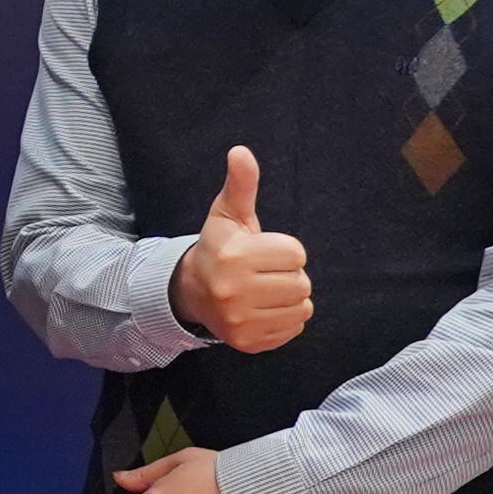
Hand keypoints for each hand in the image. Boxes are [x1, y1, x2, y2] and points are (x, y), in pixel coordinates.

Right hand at [169, 145, 314, 354]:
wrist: (191, 292)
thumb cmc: (219, 248)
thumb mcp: (227, 214)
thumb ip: (241, 184)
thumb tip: (241, 151)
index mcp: (234, 256)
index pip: (296, 254)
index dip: (284, 250)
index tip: (262, 251)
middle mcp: (234, 291)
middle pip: (301, 283)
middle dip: (288, 275)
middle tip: (264, 273)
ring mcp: (240, 321)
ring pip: (301, 308)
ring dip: (290, 298)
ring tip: (264, 291)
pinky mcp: (248, 342)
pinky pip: (294, 329)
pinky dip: (284, 320)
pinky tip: (263, 309)